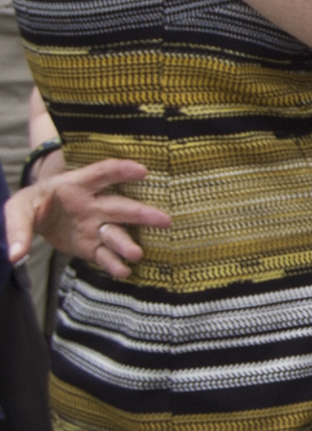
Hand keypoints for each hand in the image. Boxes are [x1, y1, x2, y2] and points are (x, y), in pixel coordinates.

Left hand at [7, 157, 170, 277]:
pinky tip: (124, 271)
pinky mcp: (91, 245)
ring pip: (116, 233)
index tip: (142, 171)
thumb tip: (15, 254)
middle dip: (142, 214)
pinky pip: (104, 255)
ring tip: (136, 254)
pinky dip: (113, 264)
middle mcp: (93, 205)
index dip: (122, 171)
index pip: (102, 174)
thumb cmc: (31, 205)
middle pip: (120, 207)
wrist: (34, 218)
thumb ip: (17, 229)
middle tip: (164, 220)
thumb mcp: (16, 210)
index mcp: (76, 186)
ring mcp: (95, 225)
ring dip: (127, 243)